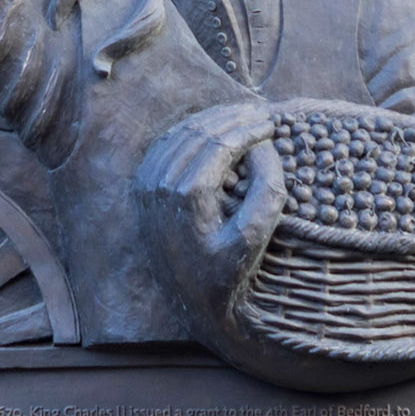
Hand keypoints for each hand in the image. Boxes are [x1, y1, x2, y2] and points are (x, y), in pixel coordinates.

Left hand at [135, 102, 284, 323]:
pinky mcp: (142, 187)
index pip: (221, 142)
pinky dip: (191, 131)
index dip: (249, 127)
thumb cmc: (226, 273)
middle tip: (261, 112)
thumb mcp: (253, 238)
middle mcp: (159, 184)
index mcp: (185, 194)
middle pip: (200, 132)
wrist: (190, 303)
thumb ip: (266, 190)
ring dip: (214, 120)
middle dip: (233, 118)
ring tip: (242, 115)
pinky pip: (167, 145)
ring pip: (182, 134)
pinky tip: (213, 127)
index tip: (272, 122)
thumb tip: (263, 147)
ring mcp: (147, 184)